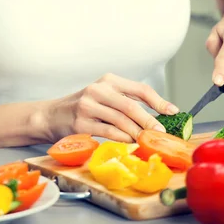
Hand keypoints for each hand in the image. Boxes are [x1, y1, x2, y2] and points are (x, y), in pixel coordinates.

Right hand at [41, 73, 178, 142]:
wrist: (51, 115)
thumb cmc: (83, 107)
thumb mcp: (104, 96)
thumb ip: (125, 101)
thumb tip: (156, 117)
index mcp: (109, 80)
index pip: (139, 88)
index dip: (159, 100)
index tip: (173, 111)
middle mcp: (98, 89)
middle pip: (131, 106)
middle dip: (150, 121)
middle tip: (162, 133)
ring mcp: (88, 106)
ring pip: (121, 121)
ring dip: (137, 133)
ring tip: (147, 141)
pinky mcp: (81, 123)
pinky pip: (108, 133)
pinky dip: (123, 139)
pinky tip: (130, 143)